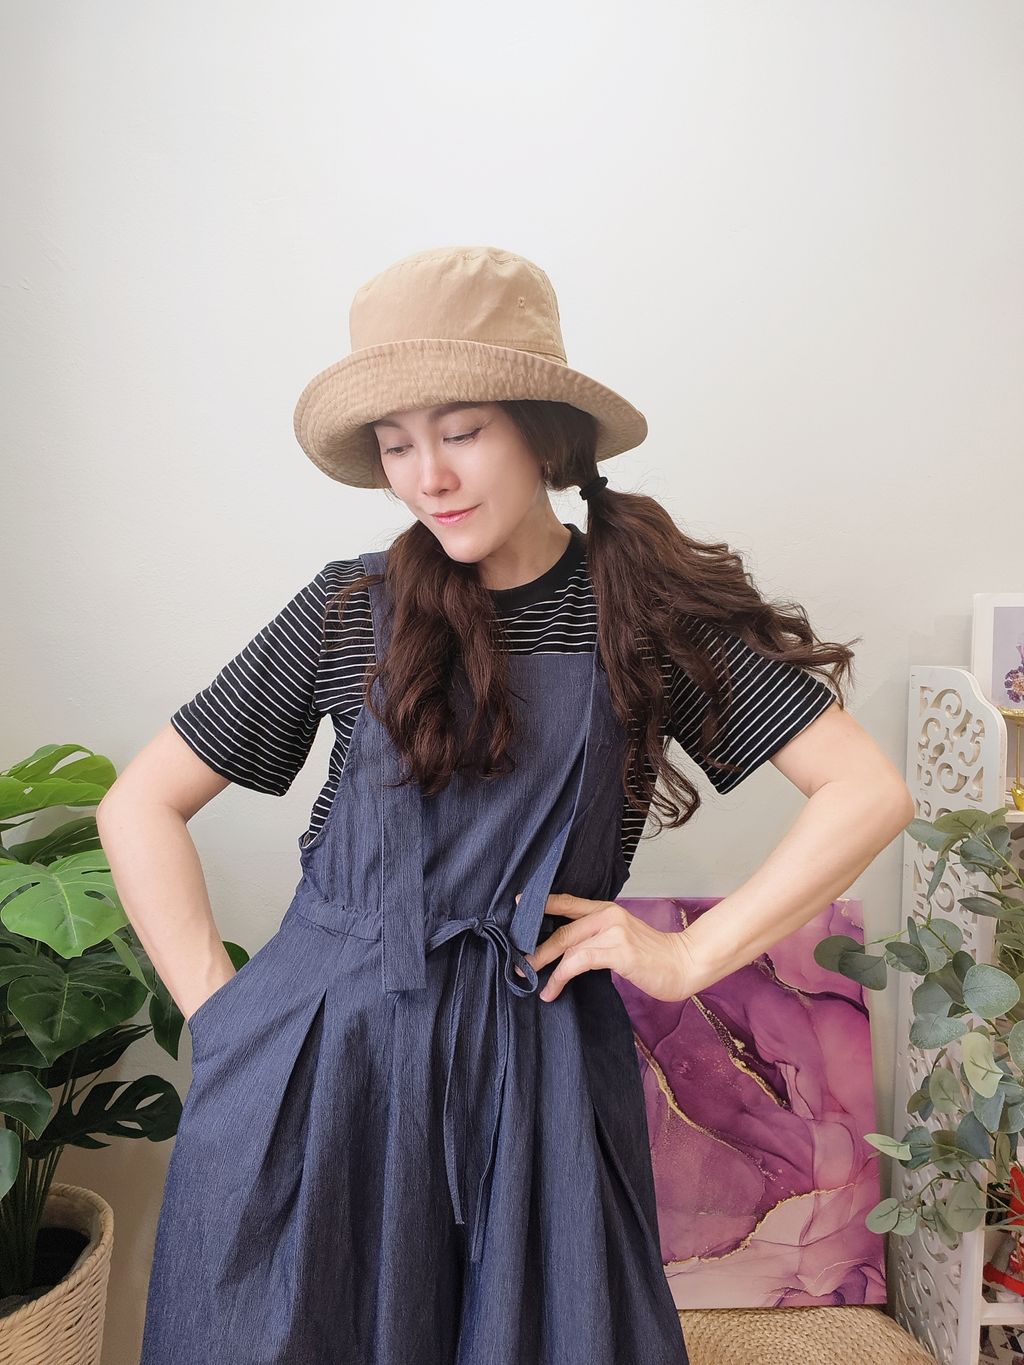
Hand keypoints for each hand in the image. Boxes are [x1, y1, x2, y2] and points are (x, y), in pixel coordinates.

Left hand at [514, 892, 698, 1002]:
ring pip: (567, 944)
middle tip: (518, 962)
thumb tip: (565, 950)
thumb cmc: (652, 956)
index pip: (567, 901)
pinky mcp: (619, 951)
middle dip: (535, 946)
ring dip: (544, 964)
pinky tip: (553, 989)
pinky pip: (579, 961)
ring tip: (530, 979)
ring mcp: (614, 932)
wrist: (684, 964)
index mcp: (607, 910)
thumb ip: (597, 937)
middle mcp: (608, 916)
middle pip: (561, 927)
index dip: (541, 903)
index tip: (518, 906)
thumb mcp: (622, 938)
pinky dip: (561, 976)